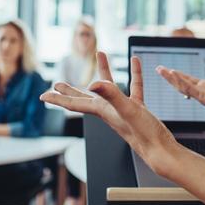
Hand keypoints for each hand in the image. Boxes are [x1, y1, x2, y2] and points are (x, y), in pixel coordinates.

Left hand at [41, 52, 178, 175]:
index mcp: (102, 111)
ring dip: (104, 71)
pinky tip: (136, 63)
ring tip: (101, 55)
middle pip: (84, 97)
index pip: (74, 103)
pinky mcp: (137, 108)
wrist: (161, 149)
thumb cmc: (143, 134)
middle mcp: (109, 110)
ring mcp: (123, 109)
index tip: (44, 95)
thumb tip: (94, 84)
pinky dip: (134, 74)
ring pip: (109, 88)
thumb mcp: (127, 110)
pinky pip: (133, 87)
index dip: (58, 98)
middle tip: (57, 84)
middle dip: (70, 90)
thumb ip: (112, 96)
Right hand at [156, 59, 204, 111]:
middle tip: (158, 68)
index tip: (169, 70)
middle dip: (170, 76)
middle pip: (182, 83)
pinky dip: (181, 81)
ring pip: (182, 86)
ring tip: (161, 70)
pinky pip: (190, 89)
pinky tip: (173, 74)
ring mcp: (203, 96)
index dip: (179, 75)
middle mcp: (202, 92)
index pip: (189, 81)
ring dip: (171, 78)